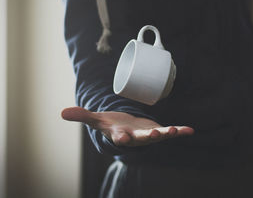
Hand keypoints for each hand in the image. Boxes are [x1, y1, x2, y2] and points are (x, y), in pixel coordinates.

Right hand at [61, 106, 193, 146]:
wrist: (125, 130)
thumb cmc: (111, 124)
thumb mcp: (96, 119)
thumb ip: (81, 116)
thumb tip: (62, 113)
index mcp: (120, 135)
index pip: (119, 138)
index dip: (121, 138)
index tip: (122, 139)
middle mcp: (136, 137)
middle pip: (142, 138)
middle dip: (148, 136)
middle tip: (154, 134)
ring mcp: (148, 135)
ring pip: (158, 136)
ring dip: (167, 134)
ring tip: (174, 131)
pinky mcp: (158, 130)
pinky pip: (171, 131)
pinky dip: (179, 131)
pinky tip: (190, 130)